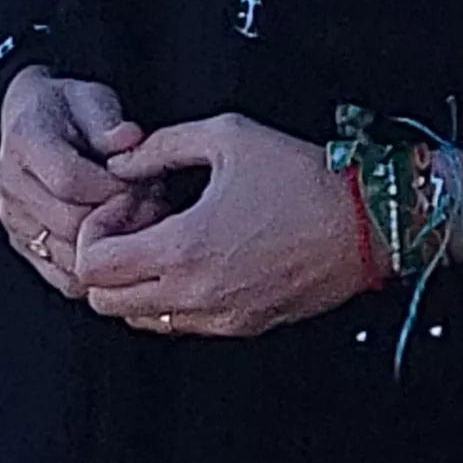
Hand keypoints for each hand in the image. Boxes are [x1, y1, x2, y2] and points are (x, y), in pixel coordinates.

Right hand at [0, 66, 143, 297]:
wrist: (35, 120)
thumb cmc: (68, 110)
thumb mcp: (92, 99)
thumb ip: (108, 121)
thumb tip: (128, 139)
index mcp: (25, 139)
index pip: (69, 180)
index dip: (113, 188)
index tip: (137, 182)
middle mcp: (9, 182)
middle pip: (69, 223)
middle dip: (116, 219)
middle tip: (146, 205)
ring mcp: (13, 218)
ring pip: (69, 257)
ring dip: (109, 248)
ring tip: (132, 222)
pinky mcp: (23, 244)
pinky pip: (64, 278)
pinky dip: (96, 270)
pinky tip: (113, 244)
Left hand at [76, 113, 381, 338]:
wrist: (369, 223)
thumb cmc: (303, 177)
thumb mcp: (227, 136)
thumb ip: (160, 147)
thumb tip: (122, 161)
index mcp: (183, 248)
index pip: (93, 267)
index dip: (95, 232)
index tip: (126, 205)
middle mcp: (195, 294)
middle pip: (105, 302)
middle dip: (108, 261)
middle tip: (139, 225)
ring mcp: (219, 317)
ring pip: (139, 320)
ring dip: (137, 284)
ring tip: (168, 242)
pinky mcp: (242, 326)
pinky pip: (180, 326)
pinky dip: (171, 299)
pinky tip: (198, 259)